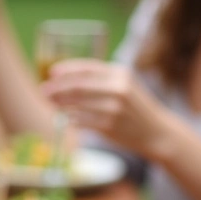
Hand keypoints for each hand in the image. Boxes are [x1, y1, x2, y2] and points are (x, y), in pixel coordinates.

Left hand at [41, 59, 172, 157]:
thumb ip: (101, 79)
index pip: (87, 68)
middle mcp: (118, 88)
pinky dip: (69, 118)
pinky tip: (64, 117)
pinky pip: (80, 120)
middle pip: (78, 85)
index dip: (66, 69)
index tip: (51, 72)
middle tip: (43, 90)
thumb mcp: (125, 84)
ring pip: (77, 104)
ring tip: (50, 103)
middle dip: (57, 87)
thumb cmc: (135, 107)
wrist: (157, 132)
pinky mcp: (109, 126)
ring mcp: (114, 108)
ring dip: (59, 103)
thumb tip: (65, 77)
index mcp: (120, 74)